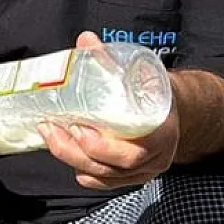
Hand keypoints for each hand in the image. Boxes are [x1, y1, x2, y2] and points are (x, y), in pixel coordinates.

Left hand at [37, 31, 179, 189]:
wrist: (171, 107)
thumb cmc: (152, 89)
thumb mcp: (137, 72)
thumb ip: (110, 60)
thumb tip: (86, 40)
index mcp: (162, 133)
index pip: (132, 152)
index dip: (101, 145)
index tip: (77, 127)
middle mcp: (156, 158)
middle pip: (112, 167)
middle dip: (76, 152)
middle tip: (53, 130)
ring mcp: (145, 171)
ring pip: (106, 177)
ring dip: (74, 160)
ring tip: (51, 137)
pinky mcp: (133, 177)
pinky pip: (107, 183)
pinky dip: (86, 175)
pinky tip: (70, 160)